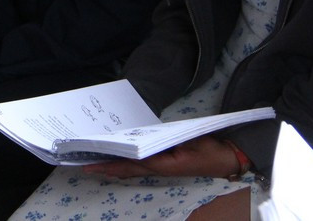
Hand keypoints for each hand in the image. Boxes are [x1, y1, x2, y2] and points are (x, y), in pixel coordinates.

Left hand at [84, 134, 244, 179]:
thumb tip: (143, 143)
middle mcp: (159, 169)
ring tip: (95, 162)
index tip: (95, 163)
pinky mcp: (165, 164)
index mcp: (164, 165)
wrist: (227, 158)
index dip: (112, 164)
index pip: (132, 164)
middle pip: (127, 169)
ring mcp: (162, 168)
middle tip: (85, 165)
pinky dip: (126, 163)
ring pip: (132, 169)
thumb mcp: (188, 143)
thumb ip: (166, 144)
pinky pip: (141, 165)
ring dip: (114, 166)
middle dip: (106, 167)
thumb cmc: (209, 150)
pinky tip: (117, 159)